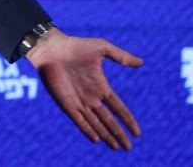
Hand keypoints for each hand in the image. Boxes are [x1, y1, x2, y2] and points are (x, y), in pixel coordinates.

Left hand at [26, 29, 142, 149]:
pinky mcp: (66, 103)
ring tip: (117, 147)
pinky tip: (96, 140)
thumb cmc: (75, 46)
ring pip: (95, 123)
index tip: (137, 133)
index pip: (118, 108)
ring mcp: (78, 101)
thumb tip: (141, 62)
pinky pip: (79, 120)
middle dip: (118, 133)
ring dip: (106, 135)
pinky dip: (87, 130)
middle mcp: (91, 97)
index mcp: (101, 86)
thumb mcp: (102, 48)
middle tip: (129, 148)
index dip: (127, 120)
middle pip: (108, 120)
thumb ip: (121, 56)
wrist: (51, 48)